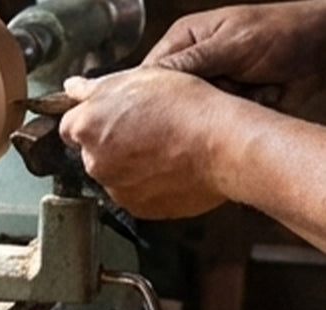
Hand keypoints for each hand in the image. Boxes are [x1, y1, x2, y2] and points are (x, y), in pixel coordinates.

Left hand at [59, 69, 232, 219]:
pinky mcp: (139, 209)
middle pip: (93, 152)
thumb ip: (95, 88)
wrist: (219, 144)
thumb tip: (72, 89)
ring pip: (116, 174)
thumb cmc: (183, 107)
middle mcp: (95, 163)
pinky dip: (148, 183)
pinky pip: (137, 194)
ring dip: (130, 164)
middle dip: (112, 142)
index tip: (113, 114)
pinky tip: (171, 165)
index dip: (93, 117)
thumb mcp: (138, 77)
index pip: (70, 126)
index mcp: (87, 128)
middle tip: (146, 126)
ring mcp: (116, 190)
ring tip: (164, 146)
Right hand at [144, 2, 325, 109]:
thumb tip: (152, 79)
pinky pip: (215, 127)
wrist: (319, 54)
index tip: (161, 108)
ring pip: (193, 118)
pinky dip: (232, 121)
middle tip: (224, 88)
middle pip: (170, 102)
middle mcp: (193, 66)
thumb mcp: (233, 42)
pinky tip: (251, 100)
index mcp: (185, 40)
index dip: (150, 95)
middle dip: (194, 104)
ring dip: (219, 110)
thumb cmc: (283, 32)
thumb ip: (193, 61)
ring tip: (244, 89)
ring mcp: (209, 89)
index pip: (150, 74)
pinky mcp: (224, 110)